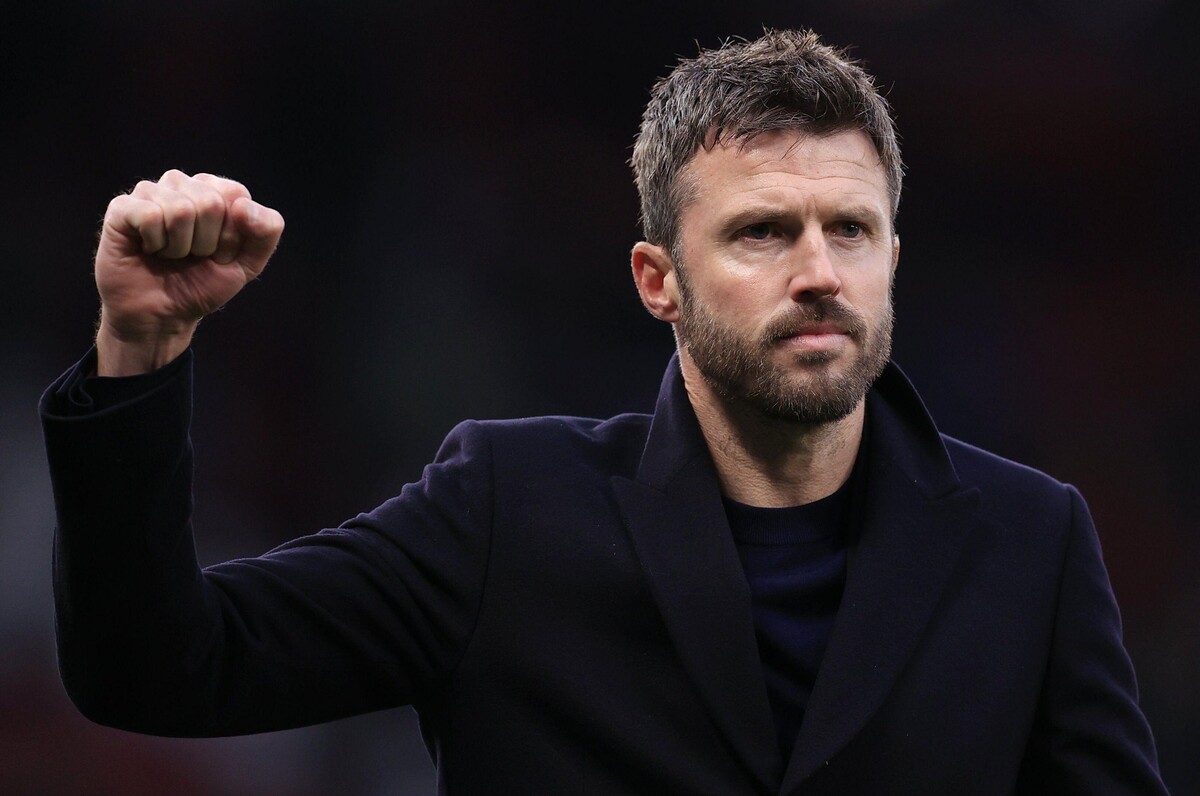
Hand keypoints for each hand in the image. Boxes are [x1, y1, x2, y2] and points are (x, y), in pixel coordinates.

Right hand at [94, 170, 284, 375]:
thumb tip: (243, 205)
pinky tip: (148, 250)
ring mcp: (150, 192)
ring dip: (179, 247)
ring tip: (169, 254)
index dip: (231, 235)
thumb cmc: (201, 285)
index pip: (236, 196)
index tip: (218, 253)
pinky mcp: (122, 207)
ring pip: (180, 209)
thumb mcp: (247, 263)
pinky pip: (149, 215)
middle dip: (206, 243)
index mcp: (214, 191)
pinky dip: (155, 244)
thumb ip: (266, 231)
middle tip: (191, 256)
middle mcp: (182, 184)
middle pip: (209, 202)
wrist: (161, 315)